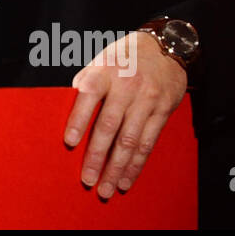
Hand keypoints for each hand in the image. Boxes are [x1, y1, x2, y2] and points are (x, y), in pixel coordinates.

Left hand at [62, 31, 187, 199]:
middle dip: (97, 156)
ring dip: (117, 168)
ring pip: (130, 140)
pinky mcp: (162, 112)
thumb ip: (86, 83)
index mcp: (105, 71)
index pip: (88, 96)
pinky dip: (136, 164)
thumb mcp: (101, 61)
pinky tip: (127, 180)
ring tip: (106, 188)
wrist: (166, 47)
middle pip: (109, 126)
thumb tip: (68, 106)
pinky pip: (148, 142)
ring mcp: (146, 100)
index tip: (69, 142)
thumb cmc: (125, 57)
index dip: (79, 119)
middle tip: (87, 180)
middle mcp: (126, 86)